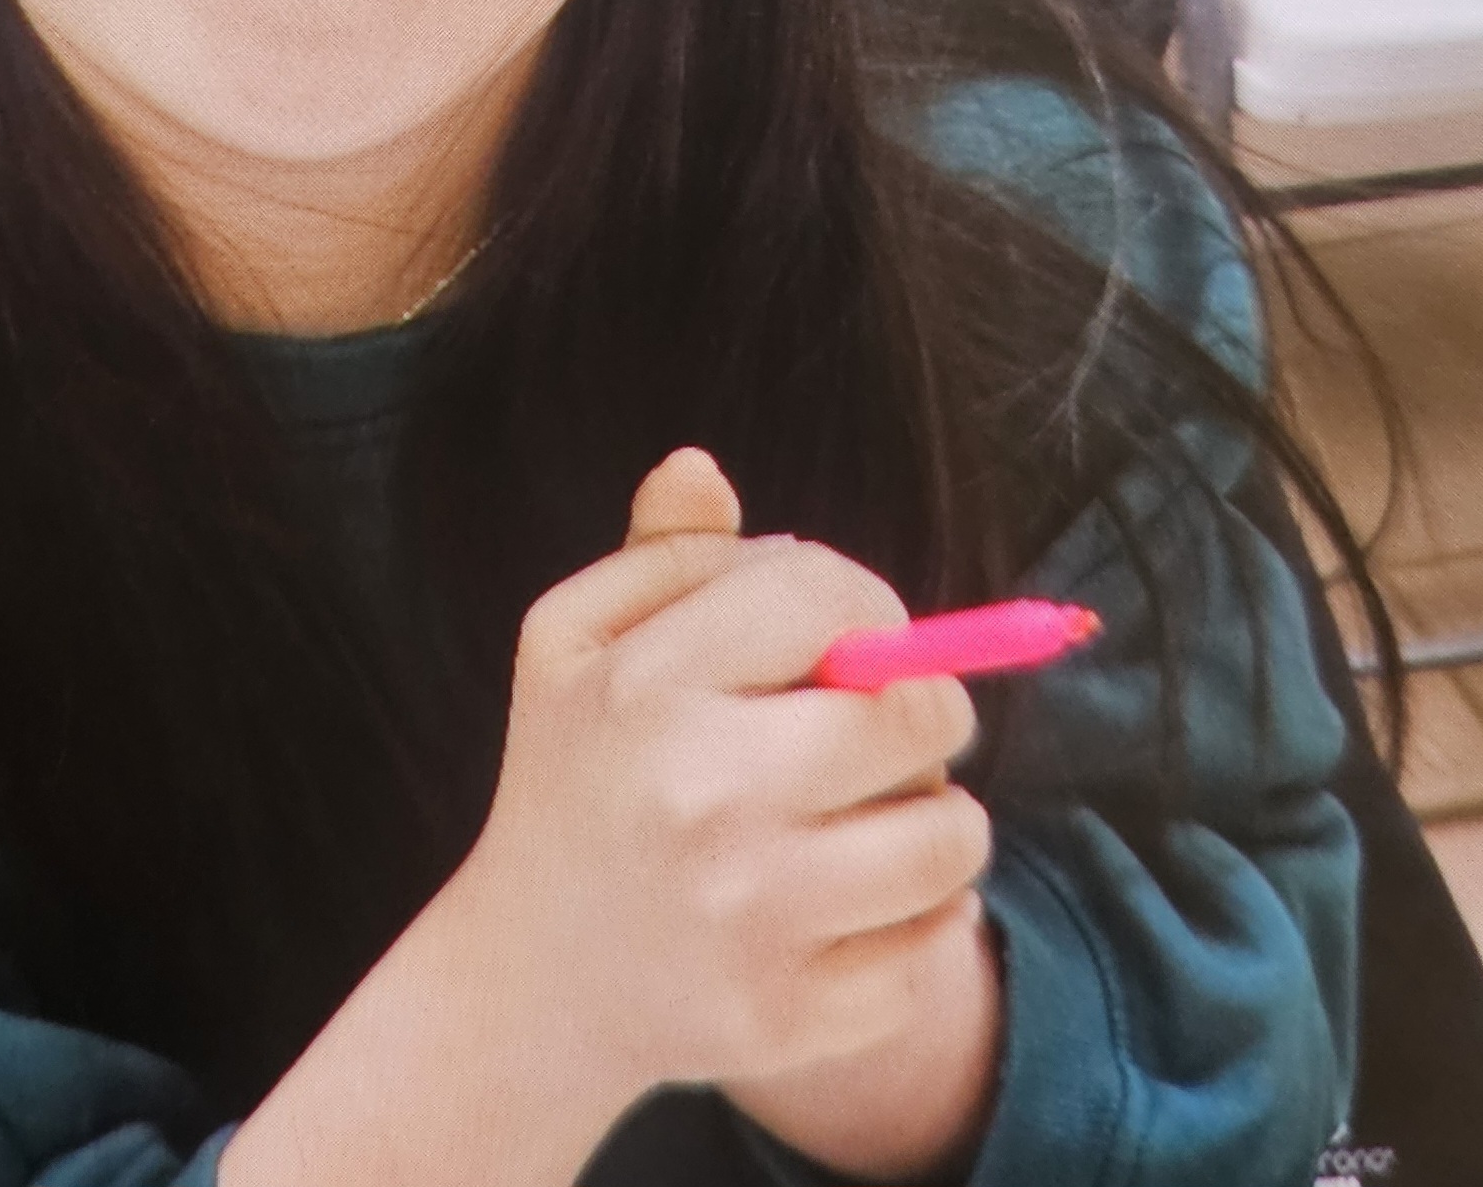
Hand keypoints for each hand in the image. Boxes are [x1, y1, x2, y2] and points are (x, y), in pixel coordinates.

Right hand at [448, 448, 992, 1112]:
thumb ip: (659, 552)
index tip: (851, 637)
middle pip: (915, 716)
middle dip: (924, 707)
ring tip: (880, 813)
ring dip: (940, 816)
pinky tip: (857, 902)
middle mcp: (702, 801)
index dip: (867, 604)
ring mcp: (750, 922)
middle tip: (884, 727)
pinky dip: (921, 918)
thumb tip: (701, 464)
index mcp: (647, 688)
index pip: (830, 597)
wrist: (530, 982)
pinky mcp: (788, 1019)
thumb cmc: (577, 774)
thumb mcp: (578, 641)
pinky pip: (934, 945)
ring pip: (952, 838)